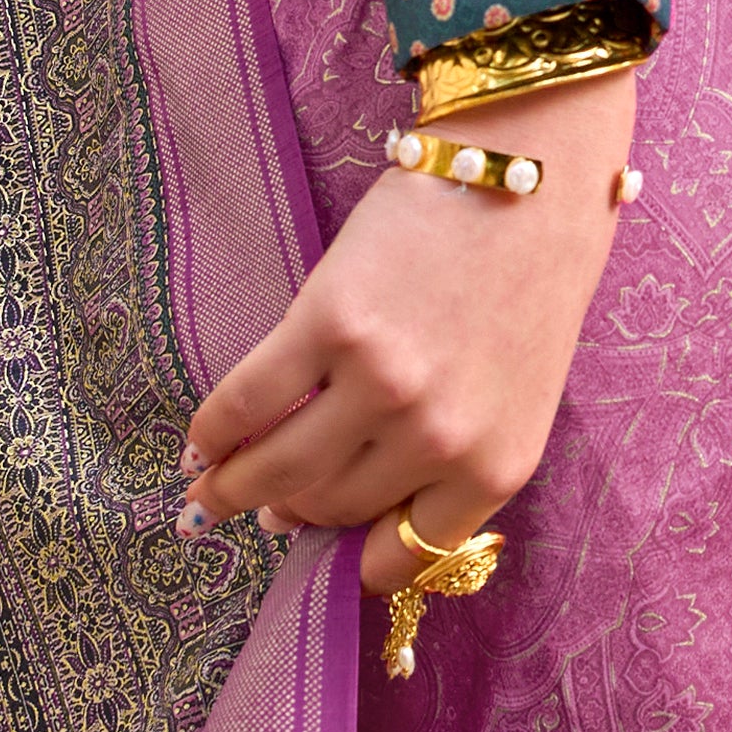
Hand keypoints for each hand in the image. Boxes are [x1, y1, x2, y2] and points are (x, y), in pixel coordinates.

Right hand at [178, 65, 639, 589]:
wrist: (531, 175)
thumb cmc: (527, 281)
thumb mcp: (512, 396)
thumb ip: (445, 453)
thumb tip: (334, 497)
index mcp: (493, 467)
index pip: (400, 555)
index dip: (347, 555)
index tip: (315, 541)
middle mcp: (437, 439)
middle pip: (330, 506)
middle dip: (285, 513)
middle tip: (253, 508)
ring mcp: (381, 384)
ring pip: (279, 468)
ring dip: (231, 486)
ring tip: (206, 487)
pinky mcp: (328, 324)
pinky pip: (247, 402)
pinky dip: (212, 431)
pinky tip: (200, 442)